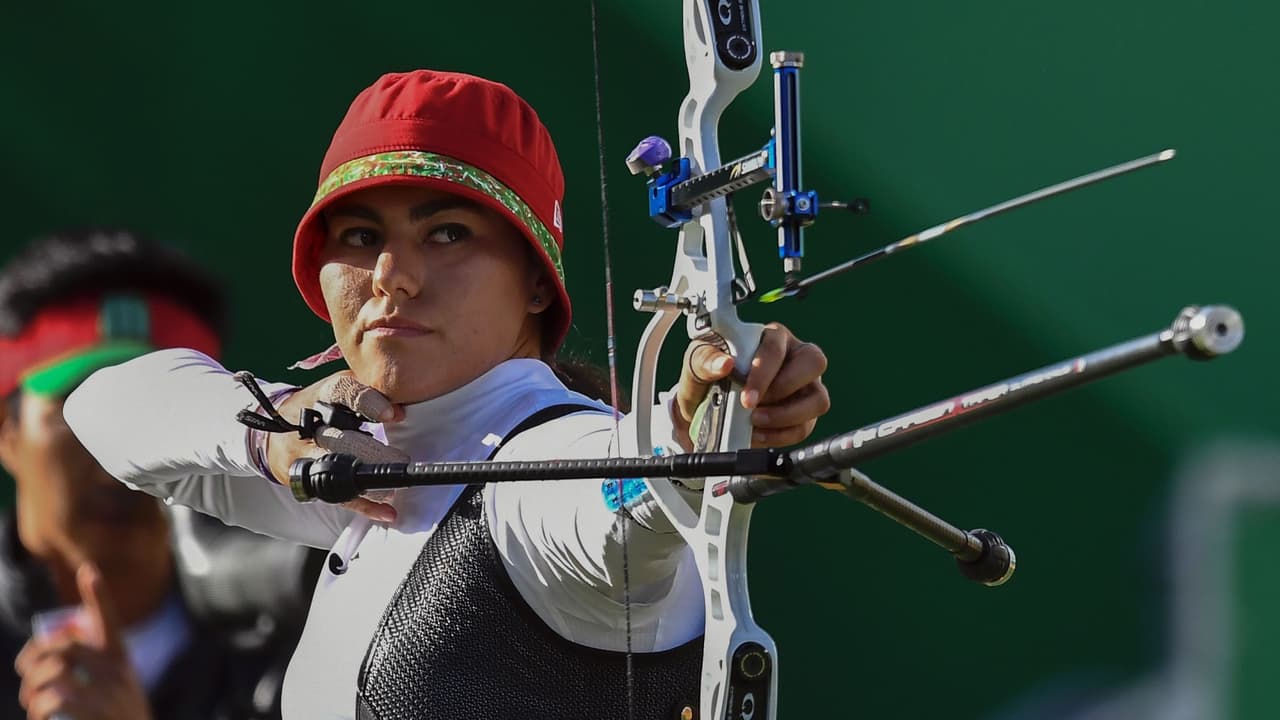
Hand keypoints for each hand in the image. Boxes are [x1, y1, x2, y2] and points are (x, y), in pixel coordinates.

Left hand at [15, 563, 153, 719]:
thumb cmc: (118, 719)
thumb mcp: (118, 690)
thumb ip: (95, 673)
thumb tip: (50, 659)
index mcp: (120, 661)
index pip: (109, 622)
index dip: (98, 594)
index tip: (88, 568)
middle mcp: (115, 672)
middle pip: (64, 648)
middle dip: (35, 659)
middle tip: (27, 674)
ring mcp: (105, 694)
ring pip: (54, 673)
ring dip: (31, 688)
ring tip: (30, 702)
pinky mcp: (93, 714)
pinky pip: (53, 700)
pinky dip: (37, 709)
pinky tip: (37, 716)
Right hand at [266, 370, 407, 521]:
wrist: (273, 431)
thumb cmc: (319, 408)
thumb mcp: (340, 392)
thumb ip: (371, 395)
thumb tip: (399, 412)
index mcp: (323, 396)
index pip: (343, 393)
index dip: (367, 403)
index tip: (390, 414)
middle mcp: (310, 425)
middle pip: (341, 440)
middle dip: (373, 453)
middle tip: (399, 460)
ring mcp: (304, 455)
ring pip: (336, 471)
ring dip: (368, 482)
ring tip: (392, 488)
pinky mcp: (306, 481)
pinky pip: (337, 497)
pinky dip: (365, 506)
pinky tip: (386, 511)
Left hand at [672, 322, 829, 450]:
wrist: (706, 406)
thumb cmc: (709, 375)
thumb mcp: (698, 364)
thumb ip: (706, 360)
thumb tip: (724, 363)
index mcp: (772, 336)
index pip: (776, 347)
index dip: (763, 373)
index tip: (746, 399)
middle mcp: (795, 357)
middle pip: (814, 362)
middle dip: (783, 390)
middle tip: (754, 408)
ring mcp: (805, 386)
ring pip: (818, 399)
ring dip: (786, 417)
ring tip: (756, 423)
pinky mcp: (805, 413)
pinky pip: (806, 426)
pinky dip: (782, 436)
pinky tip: (758, 434)